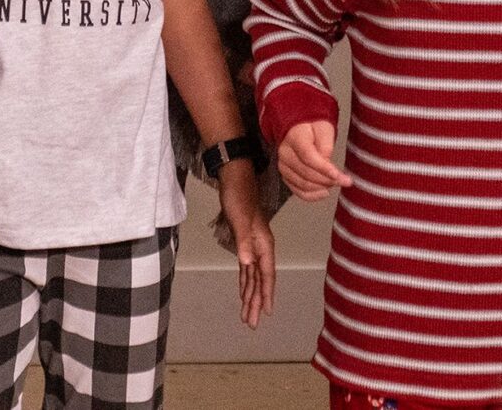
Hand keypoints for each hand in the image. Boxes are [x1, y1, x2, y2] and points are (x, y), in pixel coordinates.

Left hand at [219, 161, 275, 328]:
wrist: (234, 178)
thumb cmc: (238, 196)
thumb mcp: (240, 218)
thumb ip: (244, 241)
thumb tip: (246, 264)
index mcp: (263, 244)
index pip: (266, 275)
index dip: (267, 294)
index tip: (266, 312)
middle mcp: (261, 248)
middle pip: (260, 281)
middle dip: (256, 302)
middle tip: (252, 323)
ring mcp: (253, 246)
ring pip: (253, 277)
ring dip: (250, 296)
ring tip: (247, 315)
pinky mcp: (244, 243)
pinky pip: (246, 269)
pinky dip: (244, 282)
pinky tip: (243, 292)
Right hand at [276, 118, 353, 200]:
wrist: (299, 128)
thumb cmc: (313, 127)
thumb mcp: (324, 127)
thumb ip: (326, 144)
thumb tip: (326, 162)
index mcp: (294, 137)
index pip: (308, 156)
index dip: (324, 168)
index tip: (339, 176)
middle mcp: (285, 153)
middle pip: (306, 173)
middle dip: (327, 180)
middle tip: (344, 181)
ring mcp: (283, 166)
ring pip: (303, 184)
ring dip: (322, 187)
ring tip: (335, 183)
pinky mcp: (285, 176)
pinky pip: (298, 191)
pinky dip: (313, 195)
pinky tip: (324, 192)